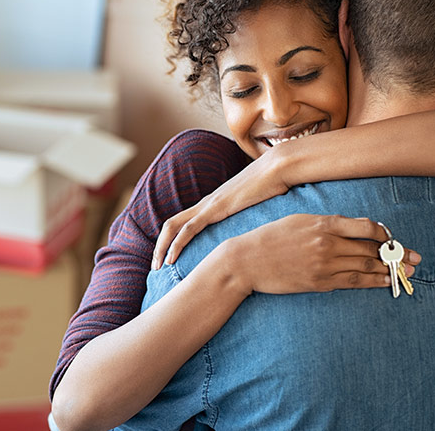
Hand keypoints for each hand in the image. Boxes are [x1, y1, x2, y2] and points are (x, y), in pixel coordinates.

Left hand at [153, 150, 290, 268]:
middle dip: (159, 246)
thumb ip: (252, 219)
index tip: (169, 259)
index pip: (184, 222)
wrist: (278, 168)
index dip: (172, 240)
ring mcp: (209, 205)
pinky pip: (189, 228)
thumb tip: (260, 235)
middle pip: (172, 224)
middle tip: (155, 266)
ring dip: (162, 247)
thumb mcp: (259, 208)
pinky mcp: (215, 208)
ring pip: (174, 226)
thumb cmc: (273, 187)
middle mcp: (206, 203)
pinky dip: (177, 244)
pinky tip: (171, 259)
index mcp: (214, 204)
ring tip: (157, 267)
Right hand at [220, 214, 420, 294]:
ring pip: (366, 267)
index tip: (392, 237)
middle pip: (371, 249)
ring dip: (390, 270)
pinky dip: (372, 282)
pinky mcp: (319, 283)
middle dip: (396, 254)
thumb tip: (351, 228)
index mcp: (323, 224)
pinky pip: (352, 282)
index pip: (366, 227)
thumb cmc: (270, 237)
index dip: (384, 233)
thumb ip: (325, 223)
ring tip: (407, 271)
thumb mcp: (298, 220)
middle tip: (415, 258)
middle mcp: (327, 243)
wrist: (247, 260)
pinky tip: (385, 282)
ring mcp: (324, 265)